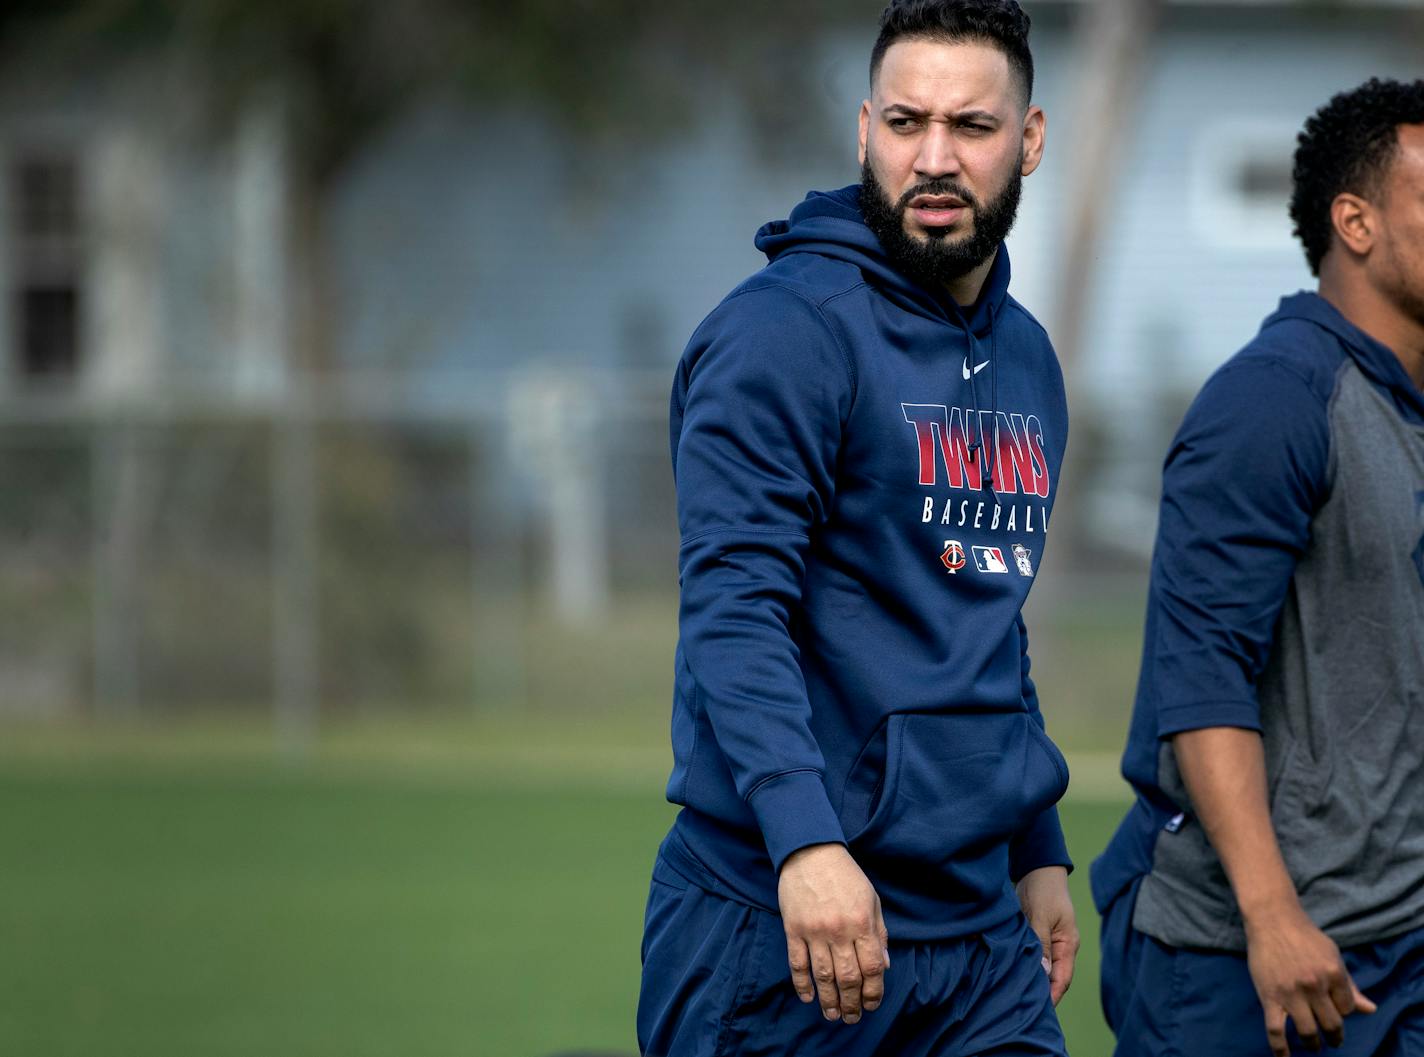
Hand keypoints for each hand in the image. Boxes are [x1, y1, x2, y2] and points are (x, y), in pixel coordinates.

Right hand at [777, 843, 888, 1024]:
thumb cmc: (846, 875)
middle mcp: (839, 930)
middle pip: (848, 977)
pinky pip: (797, 963)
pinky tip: (809, 997)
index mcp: (862, 922)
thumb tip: (884, 966)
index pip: (873, 967)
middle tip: (852, 1017)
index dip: (874, 991)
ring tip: (833, 1015)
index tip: (872, 1003)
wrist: (810, 852)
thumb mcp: (872, 899)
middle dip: (852, 1003)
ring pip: (823, 975)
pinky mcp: (793, 929)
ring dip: (829, 1000)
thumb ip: (879, 933)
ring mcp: (814, 931)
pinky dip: (802, 984)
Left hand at [1015, 865, 1077, 1004]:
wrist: (1037, 870)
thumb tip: (1043, 971)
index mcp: (1067, 944)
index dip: (1053, 995)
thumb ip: (1042, 943)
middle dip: (1041, 993)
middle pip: (1052, 977)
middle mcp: (1060, 947)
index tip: (1041, 1011)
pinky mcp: (1035, 937)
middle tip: (1023, 1009)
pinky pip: (1032, 957)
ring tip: (1015, 997)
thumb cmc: (1044, 890)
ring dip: (1031, 980)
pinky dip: (1024, 966)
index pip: (1063, 978)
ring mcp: (1048, 943)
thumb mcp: (1042, 916)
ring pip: (1041, 968)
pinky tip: (1010, 974)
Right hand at [1244, 905, 1376, 1056]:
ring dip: (1314, 1043)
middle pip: (1332, 1024)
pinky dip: (1280, 1049)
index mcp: (1333, 973)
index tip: (1334, 1009)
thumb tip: (1370, 1009)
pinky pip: (1276, 1030)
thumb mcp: (1333, 955)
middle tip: (1333, 1040)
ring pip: (1308, 1031)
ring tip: (1314, 1045)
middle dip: (1335, 1036)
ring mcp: (1291, 993)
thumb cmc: (1304, 935)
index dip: (1343, 1011)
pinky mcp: (1269, 997)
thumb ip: (1349, 985)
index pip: (1347, 1008)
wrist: (1271, 918)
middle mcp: (1315, 985)